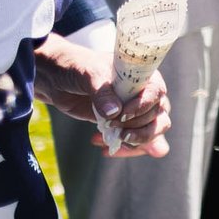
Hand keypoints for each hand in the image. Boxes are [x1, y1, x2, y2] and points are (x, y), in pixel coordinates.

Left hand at [33, 39, 171, 157]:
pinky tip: (106, 149)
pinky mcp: (125, 125)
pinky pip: (139, 141)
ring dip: (138, 140)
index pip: (156, 92)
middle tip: (113, 127)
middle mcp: (144, 94)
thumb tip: (114, 113)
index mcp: (142, 76)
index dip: (143, 106)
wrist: (60, 80)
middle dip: (138, 126)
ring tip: (116, 141)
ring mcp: (137, 111)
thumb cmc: (78, 68)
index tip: (123, 115)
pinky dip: (128, 149)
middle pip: (158, 115)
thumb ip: (102, 92)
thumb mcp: (88, 74)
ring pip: (154, 129)